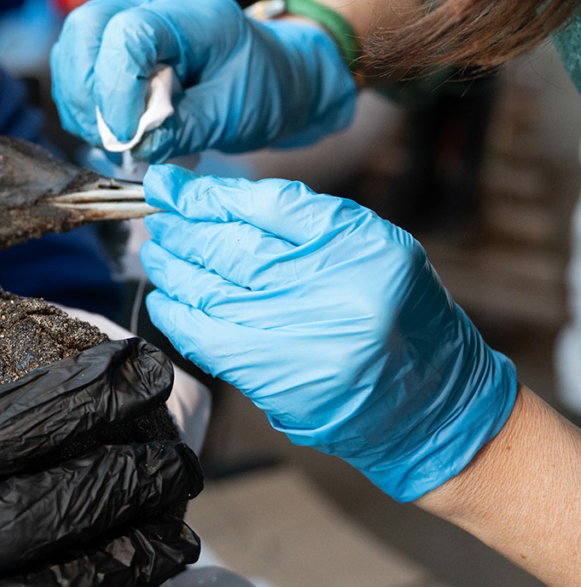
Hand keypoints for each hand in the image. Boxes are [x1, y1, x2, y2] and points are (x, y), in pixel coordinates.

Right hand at [50, 0, 357, 162]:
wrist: (273, 77)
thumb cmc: (261, 90)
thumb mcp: (234, 116)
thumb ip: (185, 130)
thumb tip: (135, 145)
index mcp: (195, 14)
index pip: (131, 34)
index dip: (117, 89)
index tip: (127, 137)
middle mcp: (155, 4)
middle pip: (86, 28)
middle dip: (88, 92)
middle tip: (112, 140)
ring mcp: (131, 17)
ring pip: (73, 46)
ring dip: (80, 101)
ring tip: (113, 140)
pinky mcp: (114, 42)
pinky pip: (76, 66)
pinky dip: (82, 104)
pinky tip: (109, 129)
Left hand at [139, 165, 516, 501]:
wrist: (430, 403)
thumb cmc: (402, 315)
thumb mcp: (372, 247)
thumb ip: (302, 222)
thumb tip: (218, 202)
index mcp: (359, 244)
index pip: (266, 204)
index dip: (208, 193)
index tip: (170, 184)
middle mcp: (331, 287)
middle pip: (231, 247)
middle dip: (182, 228)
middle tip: (157, 216)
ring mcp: (302, 337)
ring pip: (212, 289)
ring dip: (172, 267)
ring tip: (156, 250)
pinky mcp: (278, 380)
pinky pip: (207, 339)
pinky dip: (178, 316)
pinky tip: (164, 297)